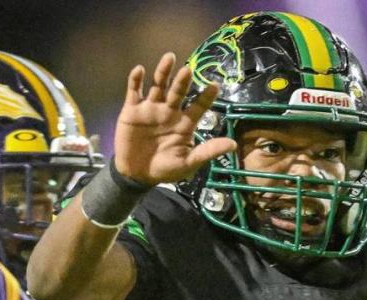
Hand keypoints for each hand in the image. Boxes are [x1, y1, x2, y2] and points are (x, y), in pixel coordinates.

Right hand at [114, 52, 236, 184]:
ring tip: (169, 58)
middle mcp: (169, 111)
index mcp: (184, 123)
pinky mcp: (132, 109)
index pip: (198, 106)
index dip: (206, 96)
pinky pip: (134, 91)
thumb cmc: (164, 169)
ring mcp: (151, 108)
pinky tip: (140, 70)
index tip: (215, 85)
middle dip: (183, 81)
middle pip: (178, 91)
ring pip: (158, 86)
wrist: (136, 174)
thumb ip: (208, 151)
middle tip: (188, 70)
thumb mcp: (188, 163)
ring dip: (163, 72)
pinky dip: (135, 80)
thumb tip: (233, 145)